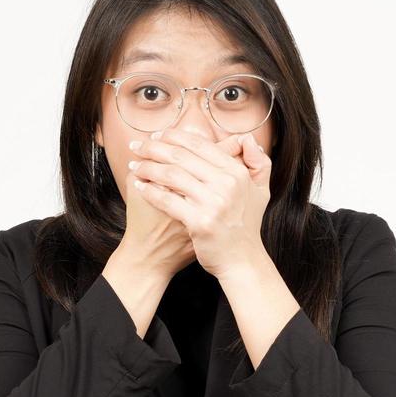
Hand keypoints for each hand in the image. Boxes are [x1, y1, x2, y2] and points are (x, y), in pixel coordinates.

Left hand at [126, 129, 272, 278]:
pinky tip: (140, 187)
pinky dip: (150, 191)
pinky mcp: (200, 222)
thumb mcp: (260, 191)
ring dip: (148, 167)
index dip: (173, 137)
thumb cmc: (246, 225)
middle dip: (154, 148)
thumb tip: (248, 139)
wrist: (242, 261)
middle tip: (137, 146)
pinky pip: (168, 200)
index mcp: (237, 173)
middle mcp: (227, 185)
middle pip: (181, 156)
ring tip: (135, 166)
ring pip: (171, 175)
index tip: (156, 136)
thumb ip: (258, 162)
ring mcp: (214, 204)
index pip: (199, 145)